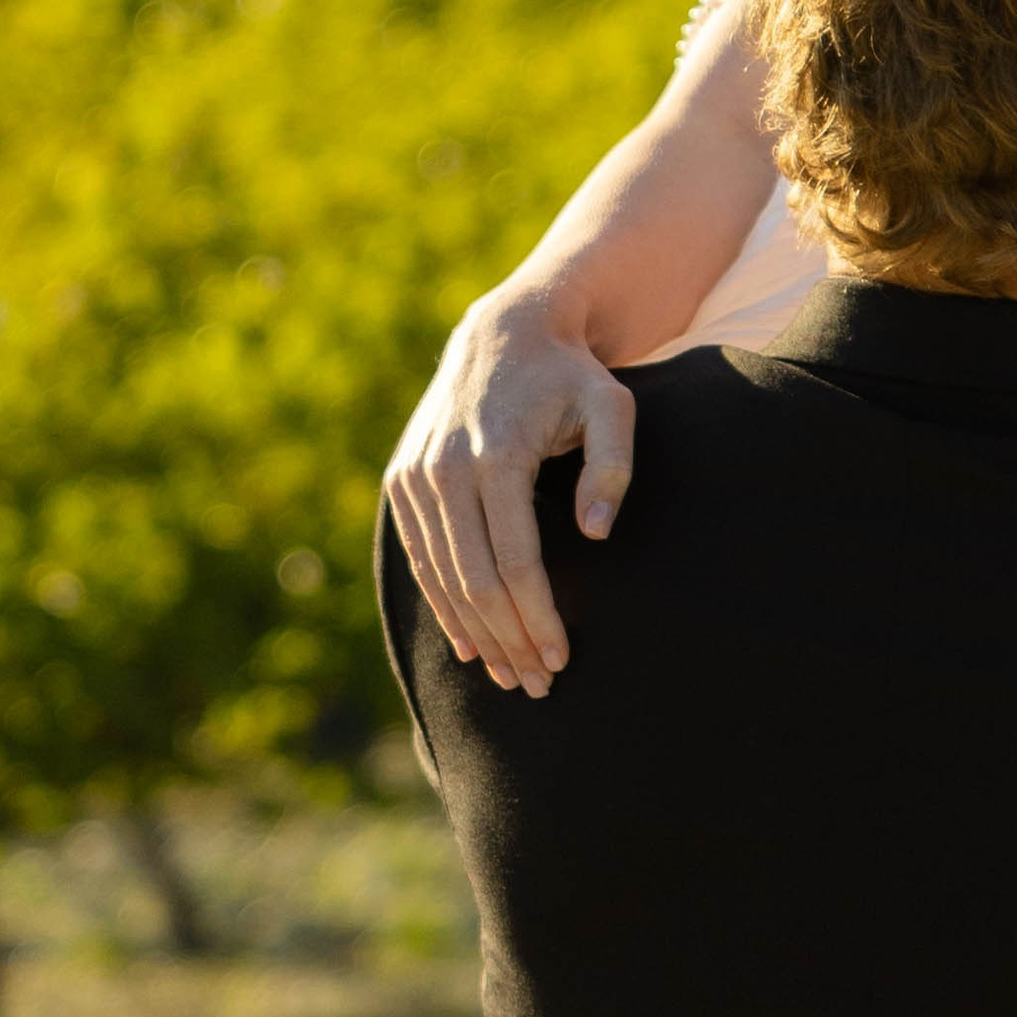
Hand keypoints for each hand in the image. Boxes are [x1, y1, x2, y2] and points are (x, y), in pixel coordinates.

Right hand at [384, 294, 636, 695]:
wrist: (504, 331)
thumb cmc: (571, 376)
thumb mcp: (612, 406)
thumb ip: (614, 466)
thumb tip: (596, 532)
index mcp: (495, 456)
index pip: (515, 562)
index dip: (537, 617)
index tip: (561, 658)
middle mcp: (444, 470)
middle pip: (475, 581)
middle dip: (508, 640)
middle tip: (539, 684)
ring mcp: (415, 477)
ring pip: (442, 578)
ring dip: (475, 634)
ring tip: (509, 675)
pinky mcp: (402, 481)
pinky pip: (421, 558)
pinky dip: (444, 605)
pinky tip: (470, 643)